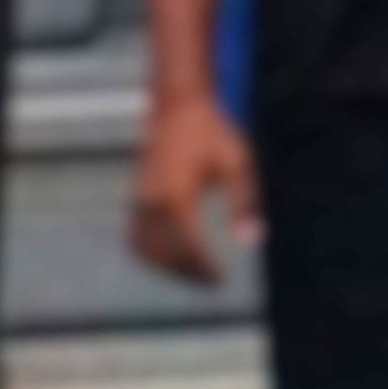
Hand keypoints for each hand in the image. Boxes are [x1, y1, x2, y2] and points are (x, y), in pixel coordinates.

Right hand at [128, 91, 259, 284]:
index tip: (222, 280)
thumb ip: (243, 202)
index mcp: (177, 197)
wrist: (179, 106)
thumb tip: (252, 240)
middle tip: (212, 282)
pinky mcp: (135, 197)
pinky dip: (150, 254)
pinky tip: (170, 258)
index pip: (188, 248)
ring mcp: (139, 201)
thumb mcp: (237, 163)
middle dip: (188, 273)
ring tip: (195, 273)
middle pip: (166, 255)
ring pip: (147, 250)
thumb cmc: (213, 133)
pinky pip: (136, 238)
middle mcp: (152, 203)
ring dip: (169, 268)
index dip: (204, 268)